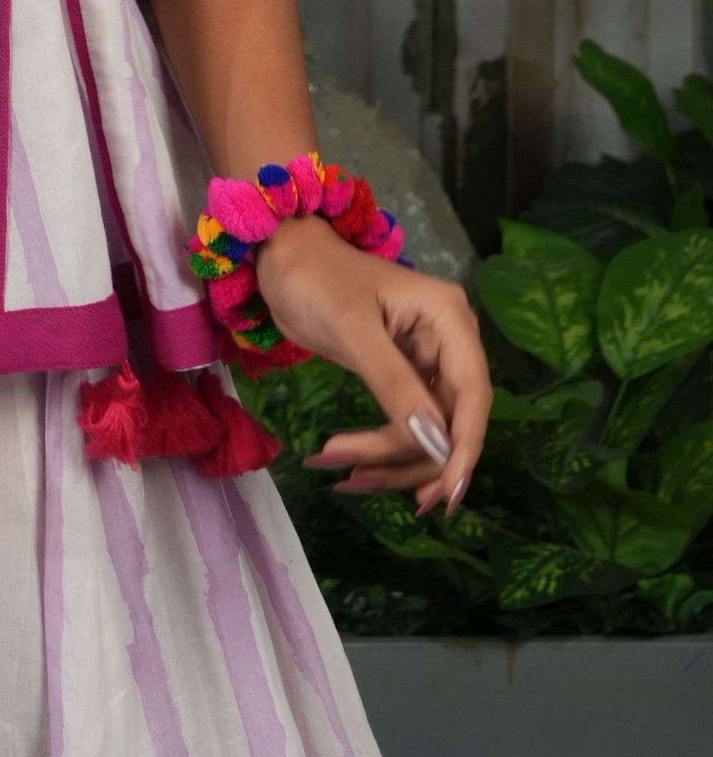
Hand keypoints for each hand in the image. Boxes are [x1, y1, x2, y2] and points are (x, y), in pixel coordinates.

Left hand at [254, 215, 489, 517]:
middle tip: (352, 478)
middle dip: (407, 457)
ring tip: (338, 472)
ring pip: (429, 433)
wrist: (283, 258)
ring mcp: (429, 362)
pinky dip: (381, 448)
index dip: (463, 450)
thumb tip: (436, 444)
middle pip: (450, 423)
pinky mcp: (407, 377)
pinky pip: (407, 425)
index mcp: (449, 318)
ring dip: (389, 460)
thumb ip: (394, 384)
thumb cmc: (315, 278)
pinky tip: (348, 463)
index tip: (444, 498)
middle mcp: (450, 342)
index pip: (472, 396)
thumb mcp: (351, 329)